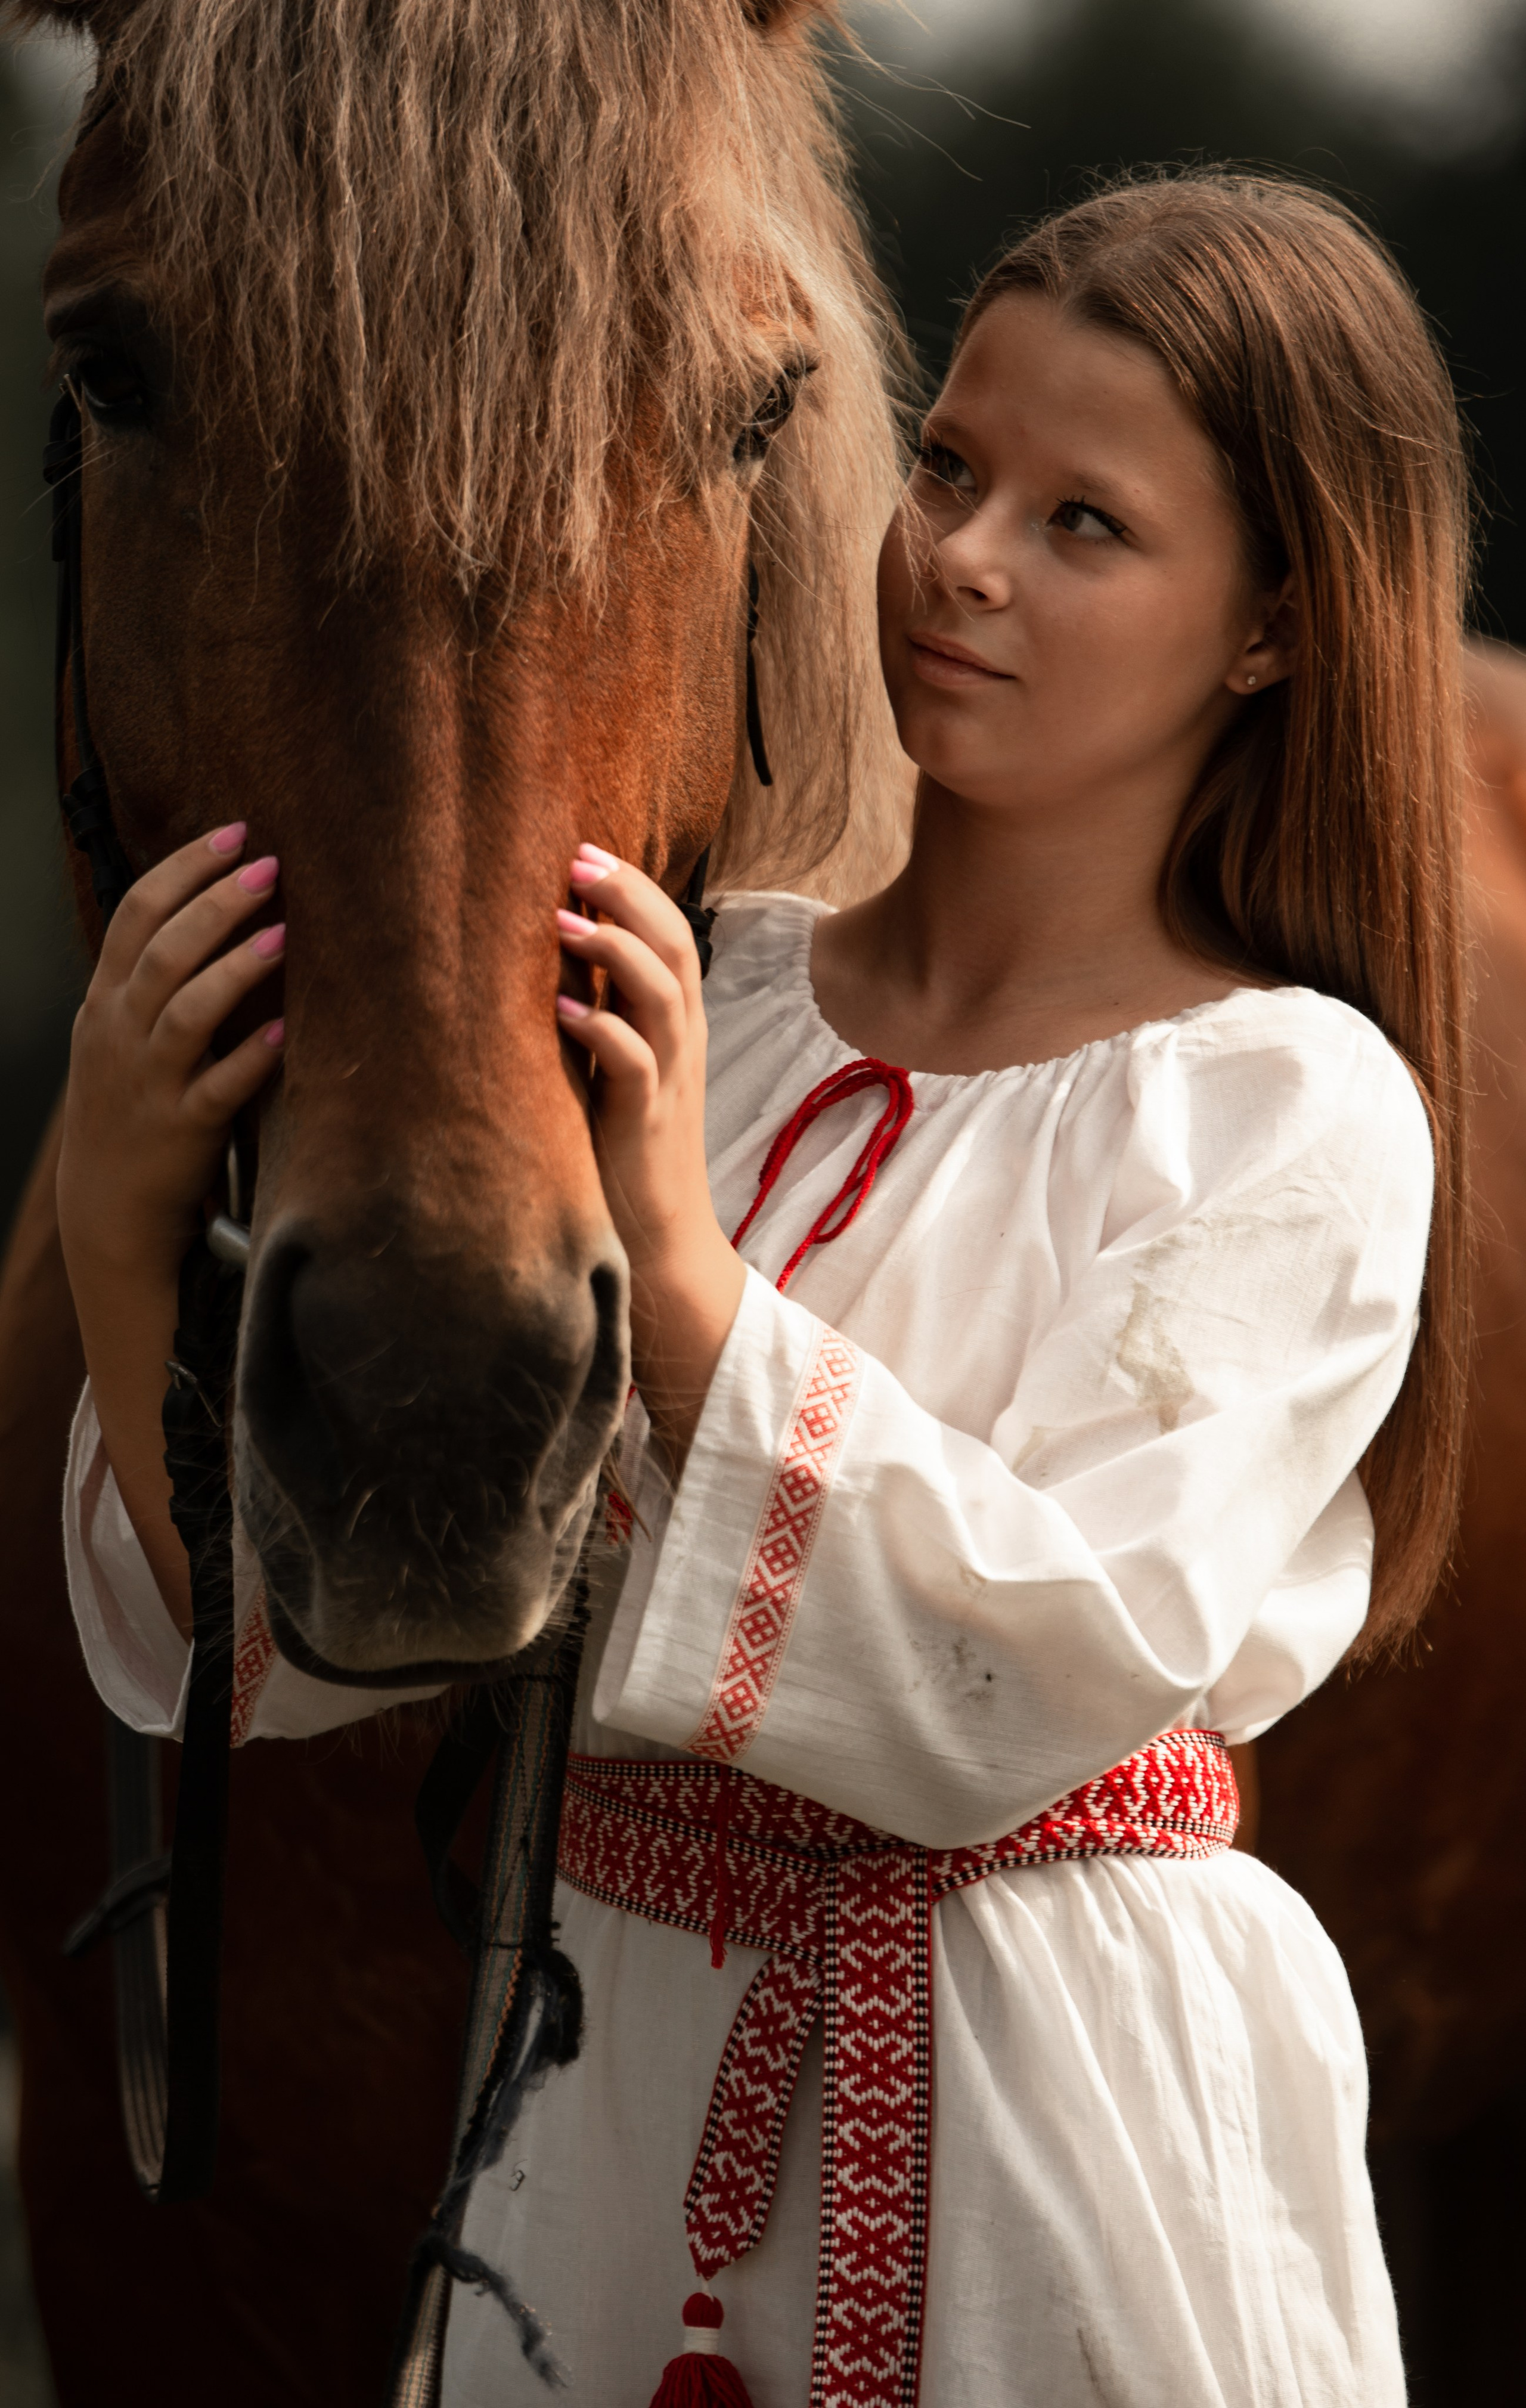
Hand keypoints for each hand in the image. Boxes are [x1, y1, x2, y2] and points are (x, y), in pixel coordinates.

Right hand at [57, 824, 284, 1282]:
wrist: (108, 1204)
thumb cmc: (129, 1104)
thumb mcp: (117, 1034)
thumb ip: (148, 978)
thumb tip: (206, 908)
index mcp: (107, 1000)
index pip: (137, 915)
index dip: (184, 869)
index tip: (235, 833)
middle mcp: (122, 1033)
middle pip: (163, 952)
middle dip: (215, 904)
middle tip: (268, 866)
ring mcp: (151, 1081)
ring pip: (186, 1013)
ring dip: (235, 972)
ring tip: (282, 936)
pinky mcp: (184, 1128)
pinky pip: (219, 1088)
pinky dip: (250, 1059)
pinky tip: (284, 1034)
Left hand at [555, 845, 743, 1459]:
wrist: (659, 1249)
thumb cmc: (620, 1160)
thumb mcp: (607, 1076)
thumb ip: (589, 1022)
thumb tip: (534, 966)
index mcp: (673, 1027)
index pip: (668, 934)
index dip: (632, 886)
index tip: (581, 846)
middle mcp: (680, 1044)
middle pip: (672, 944)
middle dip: (627, 893)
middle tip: (575, 856)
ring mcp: (669, 1083)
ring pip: (662, 992)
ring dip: (612, 948)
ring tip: (562, 915)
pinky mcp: (647, 1125)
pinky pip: (635, 1063)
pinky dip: (601, 1028)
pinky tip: (561, 1006)